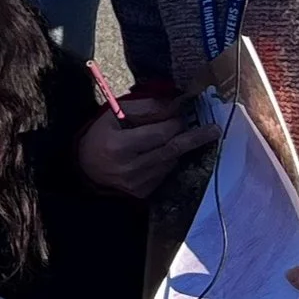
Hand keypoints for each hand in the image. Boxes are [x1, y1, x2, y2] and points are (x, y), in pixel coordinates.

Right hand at [75, 96, 215, 199]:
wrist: (85, 166)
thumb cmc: (101, 134)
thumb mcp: (115, 114)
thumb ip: (146, 108)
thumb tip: (175, 104)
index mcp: (119, 146)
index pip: (158, 134)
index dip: (175, 123)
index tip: (186, 113)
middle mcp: (129, 169)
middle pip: (171, 150)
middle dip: (193, 137)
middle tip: (213, 129)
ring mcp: (137, 184)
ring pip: (170, 162)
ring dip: (178, 147)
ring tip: (178, 135)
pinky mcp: (142, 194)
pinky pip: (165, 174)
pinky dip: (168, 161)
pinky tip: (161, 152)